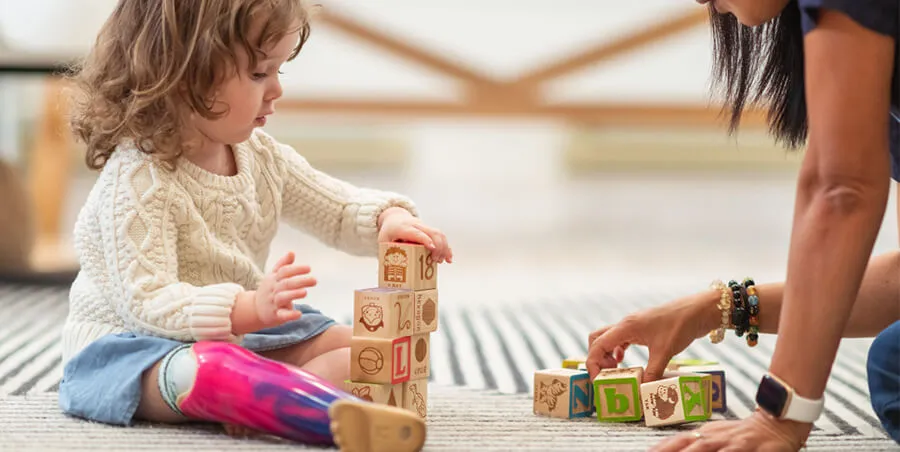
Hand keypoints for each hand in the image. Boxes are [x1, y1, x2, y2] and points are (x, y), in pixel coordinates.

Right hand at [254, 252, 315, 327]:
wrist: (254, 309)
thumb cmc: (269, 290)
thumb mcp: (273, 276)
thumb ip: (283, 264)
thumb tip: (292, 252)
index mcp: (274, 279)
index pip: (284, 272)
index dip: (296, 269)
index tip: (308, 268)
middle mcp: (273, 290)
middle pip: (286, 284)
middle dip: (300, 281)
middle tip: (314, 280)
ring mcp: (274, 303)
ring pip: (282, 297)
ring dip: (294, 294)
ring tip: (305, 292)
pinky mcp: (275, 315)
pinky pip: (282, 315)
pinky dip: (290, 315)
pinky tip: (299, 314)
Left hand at [378, 207, 452, 262]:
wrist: (394, 218)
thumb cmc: (389, 232)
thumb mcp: (383, 241)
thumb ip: (386, 253)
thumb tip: (390, 269)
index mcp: (403, 228)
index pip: (416, 233)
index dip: (425, 240)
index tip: (431, 248)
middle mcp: (416, 225)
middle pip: (432, 232)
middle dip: (438, 247)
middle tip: (435, 260)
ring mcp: (424, 226)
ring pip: (438, 233)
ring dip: (444, 247)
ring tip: (442, 261)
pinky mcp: (429, 230)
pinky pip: (441, 236)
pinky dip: (446, 247)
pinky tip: (449, 258)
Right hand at [586, 289, 720, 381]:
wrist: (697, 311)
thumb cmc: (680, 325)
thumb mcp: (665, 352)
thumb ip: (652, 372)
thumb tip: (642, 390)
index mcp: (626, 327)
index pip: (598, 344)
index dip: (593, 363)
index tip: (598, 379)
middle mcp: (626, 324)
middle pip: (598, 339)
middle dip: (597, 358)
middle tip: (607, 374)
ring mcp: (633, 325)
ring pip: (609, 339)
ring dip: (607, 354)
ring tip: (616, 370)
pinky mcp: (642, 328)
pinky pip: (621, 339)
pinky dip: (618, 351)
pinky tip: (625, 361)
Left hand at [650, 411, 809, 451]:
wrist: (778, 422)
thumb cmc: (742, 434)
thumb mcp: (717, 436)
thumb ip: (695, 444)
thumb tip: (667, 449)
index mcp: (706, 433)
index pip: (679, 441)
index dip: (662, 448)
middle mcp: (718, 436)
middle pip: (692, 445)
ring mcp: (737, 442)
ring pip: (711, 449)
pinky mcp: (757, 448)